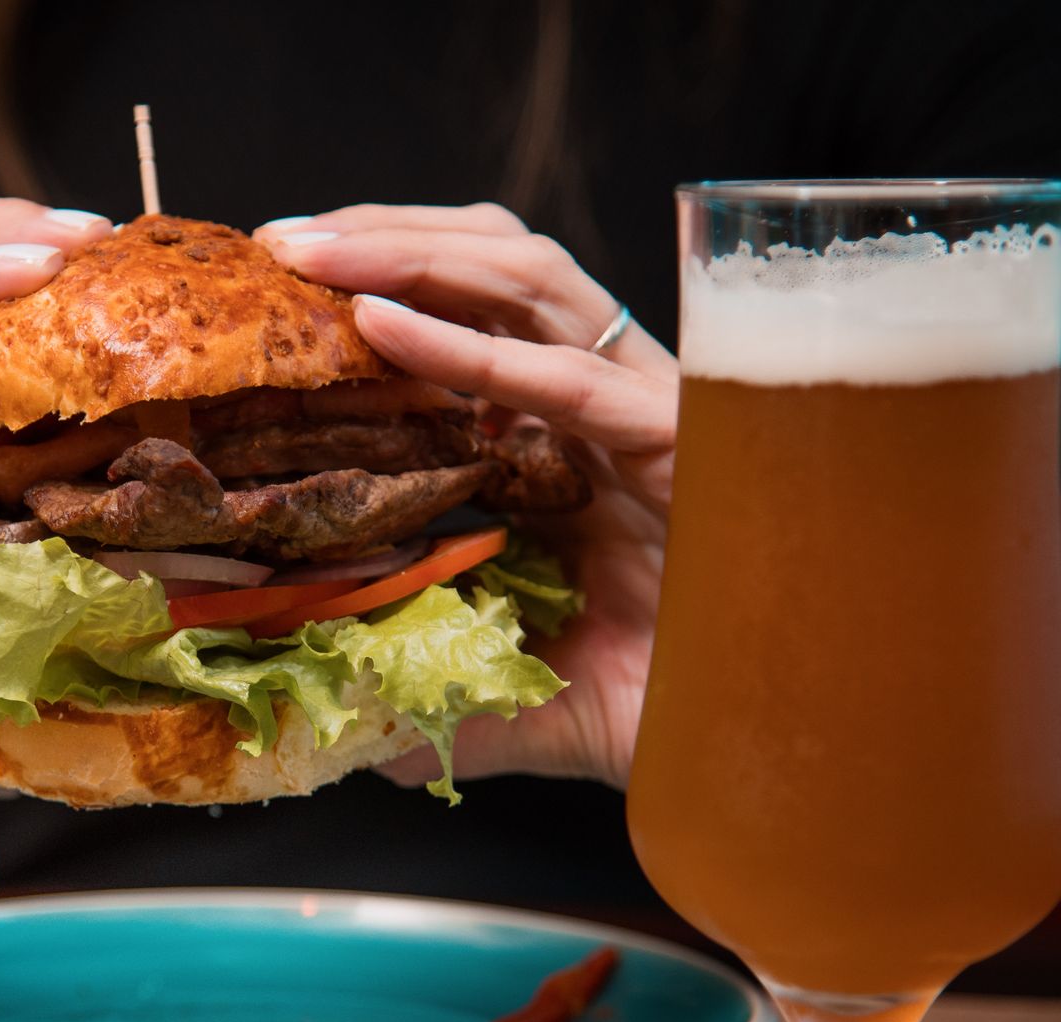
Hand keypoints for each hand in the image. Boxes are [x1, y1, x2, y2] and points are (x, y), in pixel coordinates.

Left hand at [258, 203, 677, 789]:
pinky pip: (566, 377)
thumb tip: (366, 746)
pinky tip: (382, 325)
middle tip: (275, 244)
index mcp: (565, 437)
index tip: (276, 288)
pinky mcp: (682, 440)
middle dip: (382, 236)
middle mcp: (603, 403)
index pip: (470, 315)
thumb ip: (450, 706)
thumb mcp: (532, 701)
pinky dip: (468, 346)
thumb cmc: (680, 708)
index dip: (379, 282)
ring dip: (410, 253)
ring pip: (528, 279)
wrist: (785, 743)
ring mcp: (645, 409)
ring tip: (309, 254)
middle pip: (493, 266)